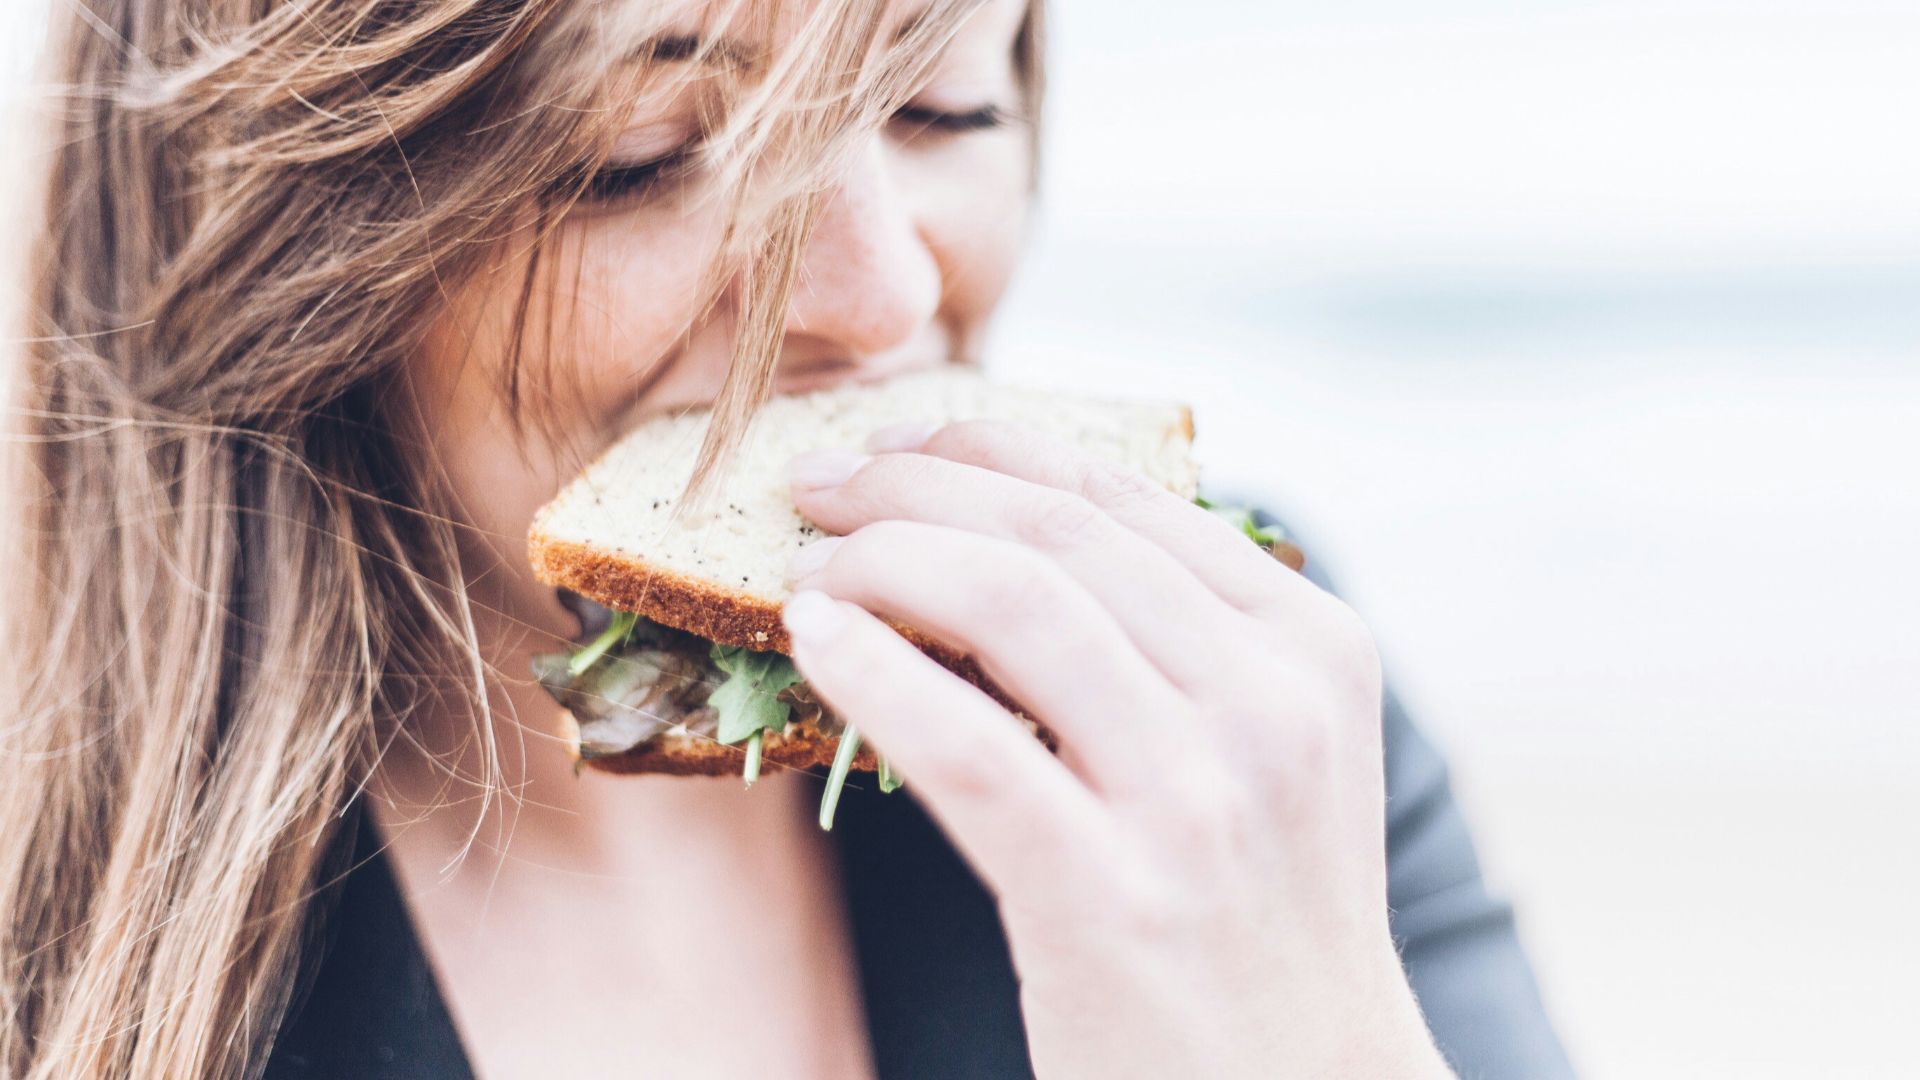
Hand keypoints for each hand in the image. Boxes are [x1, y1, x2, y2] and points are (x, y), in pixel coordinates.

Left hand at [780, 421, 1453, 1078]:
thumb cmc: (1252, 919)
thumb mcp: (1262, 754)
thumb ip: (1176, 644)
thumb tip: (1001, 537)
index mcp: (1309, 645)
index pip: (1123, 495)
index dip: (987, 446)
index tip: (896, 443)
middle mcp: (1270, 702)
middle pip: (1057, 533)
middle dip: (914, 485)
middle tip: (818, 488)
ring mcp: (1199, 799)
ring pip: (1014, 602)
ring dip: (883, 561)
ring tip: (808, 568)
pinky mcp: (1112, 896)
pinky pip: (965, 744)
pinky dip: (872, 672)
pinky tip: (814, 641)